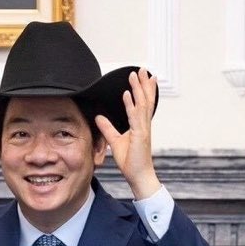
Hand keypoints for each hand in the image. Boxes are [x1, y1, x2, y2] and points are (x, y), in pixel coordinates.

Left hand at [96, 68, 161, 199]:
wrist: (138, 176)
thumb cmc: (131, 161)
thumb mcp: (115, 141)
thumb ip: (107, 128)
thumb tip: (98, 117)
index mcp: (140, 126)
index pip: (143, 103)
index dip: (143, 90)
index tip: (143, 77)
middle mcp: (144, 125)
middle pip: (146, 100)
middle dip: (144, 84)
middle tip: (143, 69)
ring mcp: (143, 129)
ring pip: (142, 104)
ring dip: (138, 89)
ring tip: (136, 75)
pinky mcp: (140, 135)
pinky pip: (135, 117)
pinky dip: (131, 105)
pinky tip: (127, 94)